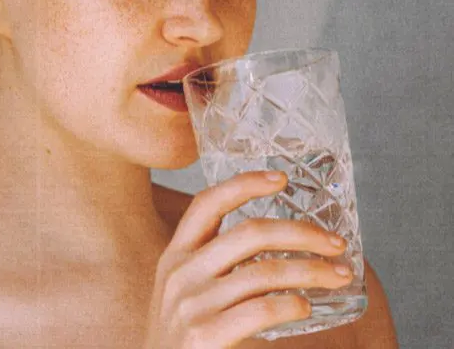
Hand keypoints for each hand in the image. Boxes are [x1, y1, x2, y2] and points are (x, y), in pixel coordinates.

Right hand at [143, 171, 351, 347]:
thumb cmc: (180, 345)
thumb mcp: (183, 297)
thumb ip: (212, 271)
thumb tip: (273, 251)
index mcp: (174, 256)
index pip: (207, 204)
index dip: (244, 184)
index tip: (282, 178)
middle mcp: (180, 273)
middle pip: (249, 233)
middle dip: (300, 232)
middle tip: (335, 242)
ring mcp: (191, 305)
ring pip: (264, 272)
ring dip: (311, 270)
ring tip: (338, 276)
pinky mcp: (204, 336)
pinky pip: (261, 310)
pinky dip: (292, 305)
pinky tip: (306, 307)